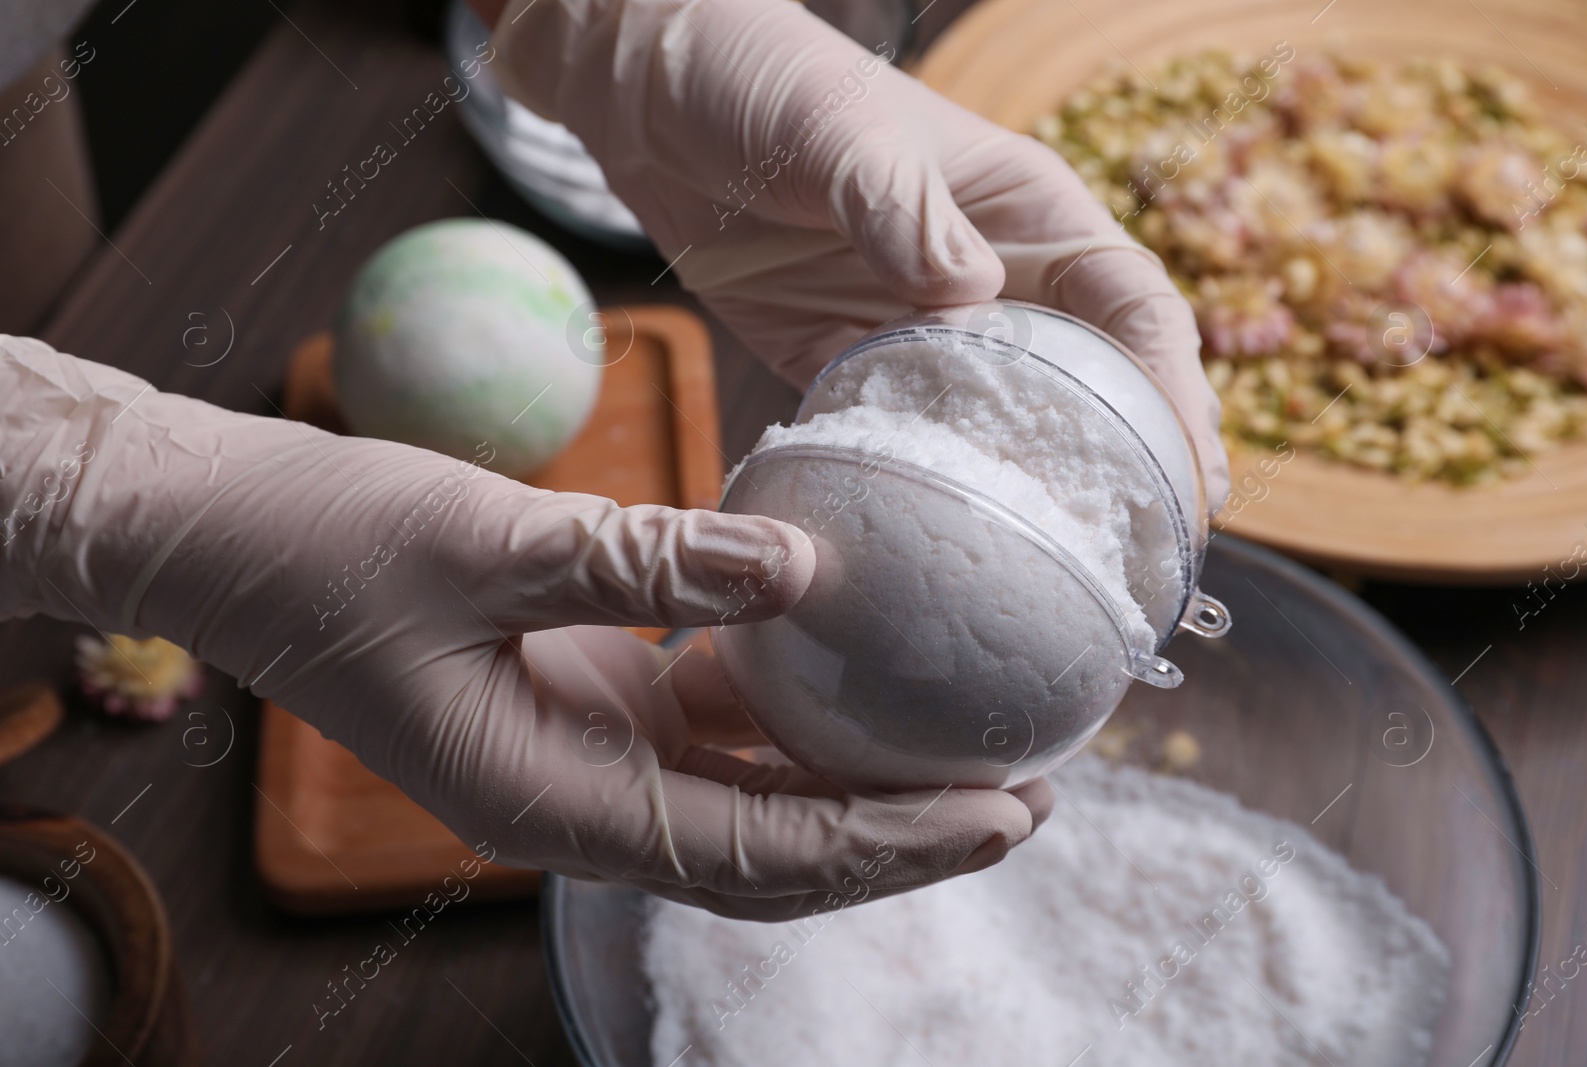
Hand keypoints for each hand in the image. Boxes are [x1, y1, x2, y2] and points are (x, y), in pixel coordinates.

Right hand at [0, 338, 1047, 918]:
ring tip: (966, 745)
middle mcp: (580, 805)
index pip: (759, 851)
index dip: (887, 842)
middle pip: (774, 856)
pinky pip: (713, 735)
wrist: (231, 538)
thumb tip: (807, 567)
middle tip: (1025, 797)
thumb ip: (648, 561)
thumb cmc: (330, 546)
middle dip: (899, 839)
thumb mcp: (491, 541)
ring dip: (855, 783)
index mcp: (551, 803)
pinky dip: (790, 718)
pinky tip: (855, 667)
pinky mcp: (590, 705)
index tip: (1001, 814)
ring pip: (751, 802)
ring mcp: (587, 759)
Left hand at [488, 0, 1229, 509]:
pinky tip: (934, 551)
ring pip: (1000, 426)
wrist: (652, 91)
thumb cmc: (763, 76)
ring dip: (1033, 500)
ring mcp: (917, 327)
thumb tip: (968, 294)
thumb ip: (901, 205)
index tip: (1192, 477)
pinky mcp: (842, 361)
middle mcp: (988, 279)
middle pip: (1087, 386)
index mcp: (1024, 213)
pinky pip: (899, 437)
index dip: (1175, 391)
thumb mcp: (838, 126)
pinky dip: (923, 490)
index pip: (1131, 307)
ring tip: (1062, 586)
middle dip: (1128, 470)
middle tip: (1149, 565)